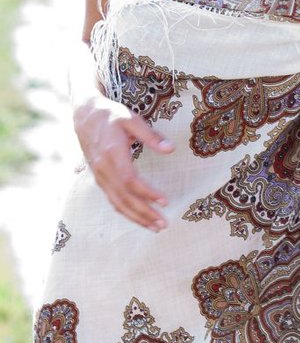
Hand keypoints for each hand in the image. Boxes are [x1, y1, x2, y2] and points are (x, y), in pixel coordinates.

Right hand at [73, 94, 174, 231]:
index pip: (130, 180)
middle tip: (163, 224)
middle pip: (124, 198)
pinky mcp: (99, 179)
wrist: (85, 116)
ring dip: (136, 217)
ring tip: (154, 227)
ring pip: (117, 203)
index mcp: (113, 153)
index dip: (147, 193)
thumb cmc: (111, 115)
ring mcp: (100, 176)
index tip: (164, 201)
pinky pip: (112, 200)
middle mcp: (104, 169)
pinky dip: (125, 212)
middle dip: (144, 213)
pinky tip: (138, 218)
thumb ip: (151, 135)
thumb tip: (170, 149)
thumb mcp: (131, 119)